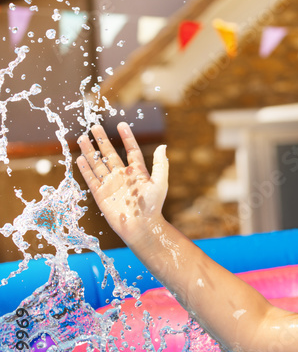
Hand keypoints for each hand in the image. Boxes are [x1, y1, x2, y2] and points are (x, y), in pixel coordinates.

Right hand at [77, 122, 168, 243]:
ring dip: (90, 151)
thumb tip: (163, 145)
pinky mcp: (100, 194)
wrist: (141, 226)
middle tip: (95, 126)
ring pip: (97, 164)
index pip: (131, 150)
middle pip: (110, 154)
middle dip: (102, 140)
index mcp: (137, 172)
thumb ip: (160, 164)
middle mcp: (123, 176)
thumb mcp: (160, 183)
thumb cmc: (152, 206)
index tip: (121, 124)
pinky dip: (85, 169)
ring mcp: (110, 184)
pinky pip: (91, 179)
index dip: (127, 138)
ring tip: (82, 138)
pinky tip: (80, 157)